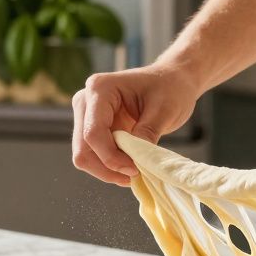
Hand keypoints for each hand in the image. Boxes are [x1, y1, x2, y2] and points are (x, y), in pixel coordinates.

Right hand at [71, 63, 200, 185]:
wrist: (172, 80)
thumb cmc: (170, 88)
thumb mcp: (164, 110)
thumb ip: (146, 134)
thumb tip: (133, 162)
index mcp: (100, 88)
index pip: (93, 132)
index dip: (111, 157)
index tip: (136, 169)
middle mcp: (85, 101)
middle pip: (83, 148)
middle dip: (107, 167)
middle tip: (135, 174)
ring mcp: (86, 115)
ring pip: (84, 156)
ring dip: (107, 170)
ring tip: (134, 171)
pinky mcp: (93, 128)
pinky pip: (93, 156)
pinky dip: (109, 166)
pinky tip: (130, 165)